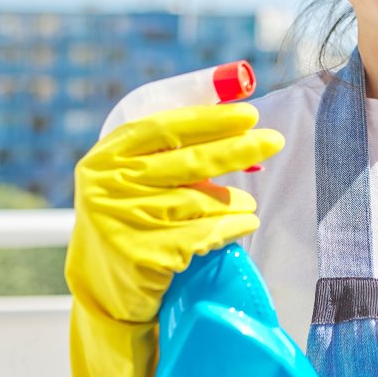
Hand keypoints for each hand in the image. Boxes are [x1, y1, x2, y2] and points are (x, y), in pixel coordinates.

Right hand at [66, 103, 283, 376]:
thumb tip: (241, 90)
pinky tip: (246, 222)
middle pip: (188, 161)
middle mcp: (108, 185)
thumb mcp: (143, 171)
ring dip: (236, 199)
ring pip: (199, 202)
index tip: (248, 113)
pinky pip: (203, 235)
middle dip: (237, 149)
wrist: (105, 286)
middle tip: (273, 141)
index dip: (209, 118)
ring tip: (251, 200)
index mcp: (107, 156)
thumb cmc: (135, 214)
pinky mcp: (143, 256)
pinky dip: (231, 226)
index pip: (165, 126)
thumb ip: (185, 136)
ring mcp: (123, 222)